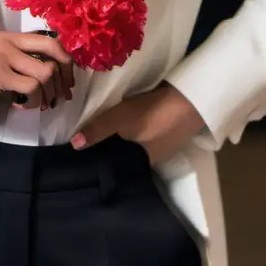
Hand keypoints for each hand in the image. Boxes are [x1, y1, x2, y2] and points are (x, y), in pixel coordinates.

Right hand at [0, 32, 75, 126]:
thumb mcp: (4, 65)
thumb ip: (26, 63)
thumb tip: (62, 73)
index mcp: (11, 37)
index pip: (51, 39)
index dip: (66, 59)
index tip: (69, 80)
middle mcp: (7, 41)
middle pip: (53, 51)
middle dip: (64, 77)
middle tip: (63, 96)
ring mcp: (0, 56)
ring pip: (44, 73)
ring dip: (49, 95)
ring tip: (41, 105)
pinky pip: (30, 87)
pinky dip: (33, 102)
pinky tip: (20, 105)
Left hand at [70, 82, 205, 165]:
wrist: (190, 97)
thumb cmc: (154, 113)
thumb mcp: (121, 120)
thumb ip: (98, 131)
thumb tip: (75, 145)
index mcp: (140, 164)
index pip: (115, 168)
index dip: (101, 162)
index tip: (82, 157)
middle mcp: (151, 160)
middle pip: (124, 157)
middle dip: (108, 151)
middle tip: (87, 142)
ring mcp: (160, 145)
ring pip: (134, 146)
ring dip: (121, 140)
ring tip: (101, 132)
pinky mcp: (166, 131)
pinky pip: (143, 135)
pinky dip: (133, 131)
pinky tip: (125, 124)